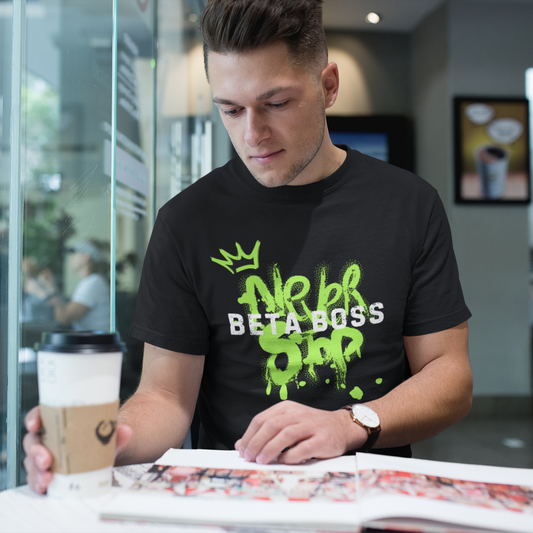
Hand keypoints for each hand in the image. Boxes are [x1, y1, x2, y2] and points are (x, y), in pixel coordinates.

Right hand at [23, 406, 132, 493]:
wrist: (106, 451)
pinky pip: (37, 477)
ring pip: (32, 462)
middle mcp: (48, 437)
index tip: (36, 424)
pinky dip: (39, 483)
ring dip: (36, 471)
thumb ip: (116, 432)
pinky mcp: (48, 471)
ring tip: (47, 477)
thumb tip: (125, 431)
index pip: (40, 415)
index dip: (33, 418)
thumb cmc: (100, 436)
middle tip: (46, 460)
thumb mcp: (108, 432)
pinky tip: (45, 486)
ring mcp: (46, 455)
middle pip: (33, 441)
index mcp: (58, 420)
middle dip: (36, 451)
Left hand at [234, 400, 366, 464]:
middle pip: (271, 425)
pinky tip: (283, 461)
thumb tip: (241, 444)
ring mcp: (311, 425)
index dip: (249, 435)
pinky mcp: (322, 439)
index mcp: (287, 408)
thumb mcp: (288, 423)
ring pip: (285, 435)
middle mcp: (298, 414)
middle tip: (249, 457)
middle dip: (256, 442)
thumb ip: (266, 431)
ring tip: (261, 461)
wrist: (342, 427)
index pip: (262, 419)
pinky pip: (303, 448)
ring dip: (270, 449)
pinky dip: (290, 456)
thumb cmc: (311, 427)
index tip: (242, 449)